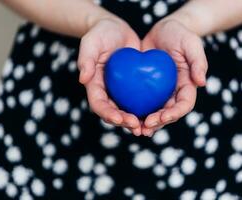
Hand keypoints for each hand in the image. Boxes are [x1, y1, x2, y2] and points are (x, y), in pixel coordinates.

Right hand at [77, 17, 142, 134]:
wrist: (116, 29)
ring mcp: (121, 91)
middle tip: (137, 127)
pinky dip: (147, 109)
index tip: (120, 119)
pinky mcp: (134, 87)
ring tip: (148, 127)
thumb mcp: (91, 42)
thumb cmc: (101, 34)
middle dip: (124, 122)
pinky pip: (140, 100)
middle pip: (114, 113)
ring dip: (137, 121)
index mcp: (95, 86)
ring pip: (128, 111)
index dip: (108, 114)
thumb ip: (86, 59)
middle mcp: (107, 92)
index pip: (99, 104)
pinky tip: (158, 113)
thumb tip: (83, 79)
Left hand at [141, 18, 207, 135]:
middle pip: (168, 113)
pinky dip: (136, 110)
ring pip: (155, 112)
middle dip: (158, 123)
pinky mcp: (147, 88)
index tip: (162, 117)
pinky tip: (125, 115)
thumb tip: (201, 82)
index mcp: (187, 85)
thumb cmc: (180, 35)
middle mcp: (174, 92)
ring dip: (146, 123)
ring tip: (135, 129)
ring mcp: (161, 91)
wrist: (164, 30)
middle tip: (145, 127)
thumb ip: (198, 62)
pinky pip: (142, 101)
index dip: (175, 113)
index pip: (184, 105)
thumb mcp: (191, 44)